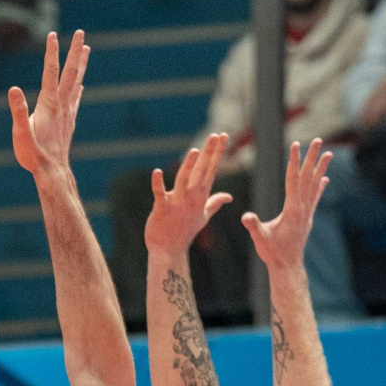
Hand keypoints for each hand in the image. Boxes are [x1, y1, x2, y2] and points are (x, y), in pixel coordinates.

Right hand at [8, 29, 88, 178]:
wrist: (52, 172)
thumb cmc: (34, 155)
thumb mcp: (21, 133)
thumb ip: (19, 111)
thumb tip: (13, 89)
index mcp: (49, 104)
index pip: (51, 72)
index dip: (51, 52)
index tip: (53, 34)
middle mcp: (62, 105)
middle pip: (70, 72)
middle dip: (75, 51)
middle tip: (81, 33)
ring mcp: (68, 112)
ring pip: (76, 82)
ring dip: (81, 64)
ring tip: (87, 49)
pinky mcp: (69, 121)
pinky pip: (76, 98)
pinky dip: (79, 86)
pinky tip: (81, 84)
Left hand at [144, 133, 235, 257]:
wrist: (169, 250)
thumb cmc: (185, 231)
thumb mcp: (203, 216)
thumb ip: (215, 203)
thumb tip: (229, 197)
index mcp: (201, 196)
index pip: (211, 170)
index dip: (217, 152)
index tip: (223, 136)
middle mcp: (192, 198)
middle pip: (202, 171)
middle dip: (209, 153)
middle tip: (216, 134)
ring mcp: (177, 203)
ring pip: (184, 180)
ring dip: (189, 166)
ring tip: (194, 150)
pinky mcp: (162, 209)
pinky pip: (159, 194)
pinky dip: (157, 184)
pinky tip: (156, 172)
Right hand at [238, 138, 331, 272]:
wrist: (287, 266)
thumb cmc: (273, 253)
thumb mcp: (260, 238)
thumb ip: (254, 226)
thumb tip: (246, 216)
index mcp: (292, 209)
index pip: (293, 180)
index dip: (294, 161)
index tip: (295, 145)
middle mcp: (303, 208)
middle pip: (308, 177)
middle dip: (312, 158)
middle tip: (318, 140)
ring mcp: (307, 213)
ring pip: (315, 185)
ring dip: (320, 168)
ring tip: (328, 153)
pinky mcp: (307, 218)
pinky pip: (315, 197)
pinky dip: (320, 186)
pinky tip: (325, 178)